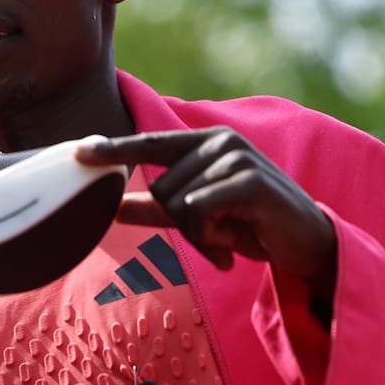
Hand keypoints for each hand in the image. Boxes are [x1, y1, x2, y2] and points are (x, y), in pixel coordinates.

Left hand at [76, 127, 336, 299]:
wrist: (307, 243)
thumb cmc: (251, 225)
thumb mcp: (197, 218)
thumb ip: (156, 210)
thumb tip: (112, 209)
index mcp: (204, 143)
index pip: (148, 144)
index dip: (112, 150)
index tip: (78, 153)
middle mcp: (219, 141)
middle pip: (161, 189)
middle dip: (181, 224)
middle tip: (216, 235)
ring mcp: (236, 156)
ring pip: (179, 204)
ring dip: (200, 234)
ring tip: (231, 236)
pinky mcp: (249, 179)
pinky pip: (199, 210)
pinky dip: (211, 235)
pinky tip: (237, 242)